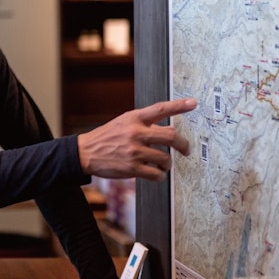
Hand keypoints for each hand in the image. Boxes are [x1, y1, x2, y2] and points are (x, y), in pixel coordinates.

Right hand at [77, 97, 195, 181]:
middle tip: (185, 150)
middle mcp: (135, 133)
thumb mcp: (123, 123)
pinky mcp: (132, 168)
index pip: (160, 109)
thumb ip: (144, 125)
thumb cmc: (106, 138)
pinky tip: (154, 173)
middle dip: (183, 145)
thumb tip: (169, 132)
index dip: (178, 105)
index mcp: (134, 118)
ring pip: (166, 158)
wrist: (85, 152)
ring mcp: (134, 151)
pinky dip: (159, 176)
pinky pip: (157, 174)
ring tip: (161, 164)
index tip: (193, 103)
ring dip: (167, 164)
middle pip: (171, 136)